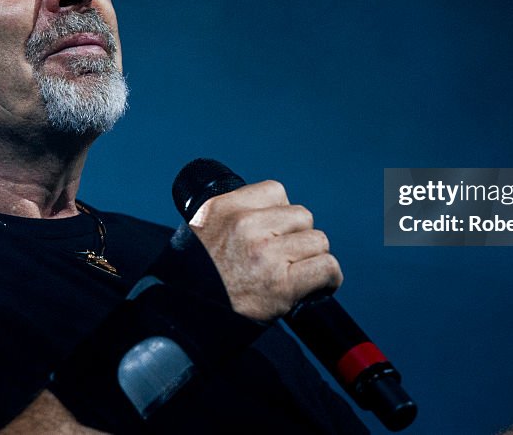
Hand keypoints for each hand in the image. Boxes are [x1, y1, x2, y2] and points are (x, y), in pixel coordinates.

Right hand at [187, 180, 342, 320]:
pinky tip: (319, 285)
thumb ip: (234, 217)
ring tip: (297, 274)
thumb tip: (276, 215)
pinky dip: (328, 278)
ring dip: (312, 258)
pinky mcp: (281, 284)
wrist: (184, 320)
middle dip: (298, 237)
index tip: (275, 233)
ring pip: (318, 240)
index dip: (281, 214)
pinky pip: (326, 266)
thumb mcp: (204, 232)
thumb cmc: (198, 281)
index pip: (276, 192)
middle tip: (285, 259)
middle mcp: (243, 225)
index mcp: (222, 208)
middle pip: (302, 216)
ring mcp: (264, 254)